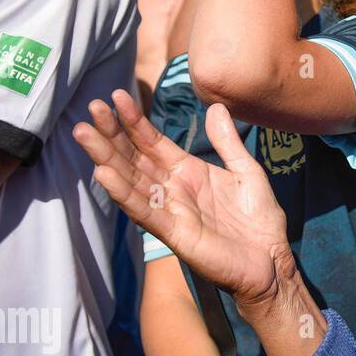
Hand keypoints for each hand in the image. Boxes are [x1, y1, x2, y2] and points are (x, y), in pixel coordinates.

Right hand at [71, 90, 289, 308]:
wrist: (271, 259)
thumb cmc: (259, 219)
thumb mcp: (246, 171)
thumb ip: (227, 142)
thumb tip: (215, 107)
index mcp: (187, 172)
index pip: (153, 142)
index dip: (135, 121)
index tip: (116, 96)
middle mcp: (172, 189)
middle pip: (134, 158)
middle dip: (111, 134)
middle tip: (90, 108)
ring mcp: (170, 210)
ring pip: (131, 180)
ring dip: (106, 158)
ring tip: (84, 134)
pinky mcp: (174, 233)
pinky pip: (144, 211)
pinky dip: (123, 193)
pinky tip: (103, 174)